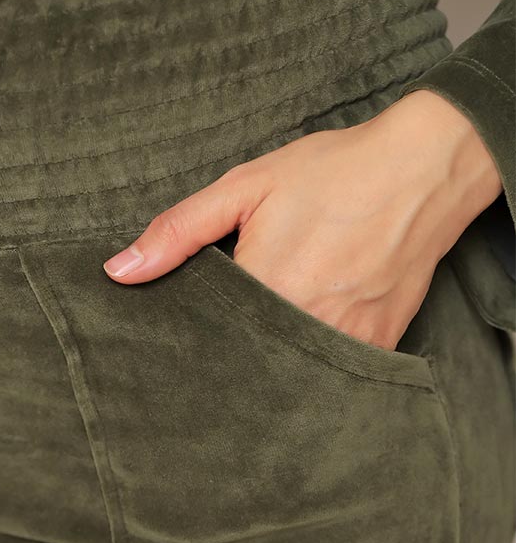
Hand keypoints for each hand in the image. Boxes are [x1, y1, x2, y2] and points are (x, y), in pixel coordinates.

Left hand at [103, 89, 503, 350]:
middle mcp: (305, 326)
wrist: (425, 169)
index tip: (175, 347)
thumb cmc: (333, 173)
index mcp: (264, 291)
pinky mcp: (377, 346)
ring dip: (269, 365)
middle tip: (213, 352)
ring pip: (289, 373)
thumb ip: (178, 232)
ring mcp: (346, 342)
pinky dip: (311, 363)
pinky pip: (331, 371)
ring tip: (257, 346)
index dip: (190, 343)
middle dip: (227, 359)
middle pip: (246, 364)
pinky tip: (299, 347)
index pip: (207, 341)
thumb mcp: (245, 187)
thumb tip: (118, 272)